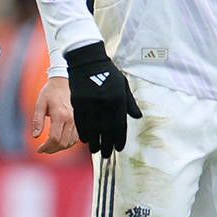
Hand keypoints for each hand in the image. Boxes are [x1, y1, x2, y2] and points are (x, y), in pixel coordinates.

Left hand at [32, 76, 78, 152]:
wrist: (63, 83)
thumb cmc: (50, 93)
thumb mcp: (40, 104)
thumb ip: (37, 120)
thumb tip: (35, 136)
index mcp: (60, 115)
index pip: (54, 138)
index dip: (46, 147)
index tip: (39, 149)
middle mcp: (70, 120)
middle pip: (63, 143)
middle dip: (52, 150)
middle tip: (43, 150)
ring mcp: (76, 121)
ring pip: (70, 143)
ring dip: (59, 148)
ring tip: (49, 147)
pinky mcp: (78, 122)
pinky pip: (75, 138)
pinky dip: (67, 143)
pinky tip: (58, 142)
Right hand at [64, 42, 139, 156]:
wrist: (87, 61)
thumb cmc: (108, 73)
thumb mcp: (122, 85)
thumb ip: (130, 102)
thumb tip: (138, 117)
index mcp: (118, 100)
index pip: (120, 126)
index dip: (120, 139)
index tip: (119, 149)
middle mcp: (105, 104)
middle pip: (107, 131)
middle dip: (107, 145)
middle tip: (106, 155)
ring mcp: (90, 104)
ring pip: (93, 129)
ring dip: (94, 142)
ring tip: (95, 151)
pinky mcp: (78, 103)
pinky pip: (81, 123)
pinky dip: (83, 132)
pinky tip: (85, 140)